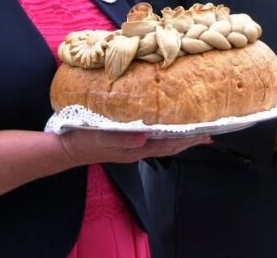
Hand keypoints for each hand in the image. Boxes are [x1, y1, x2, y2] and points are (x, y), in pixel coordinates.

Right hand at [57, 130, 209, 166]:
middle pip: (170, 144)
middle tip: (210, 131)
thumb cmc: (83, 141)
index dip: (188, 140)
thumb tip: (146, 136)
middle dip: (190, 139)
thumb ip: (123, 139)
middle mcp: (138, 149)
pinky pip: (153, 138)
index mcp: (135, 149)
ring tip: (195, 129)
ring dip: (181, 136)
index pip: (168, 144)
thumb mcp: (101, 139)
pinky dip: (166, 132)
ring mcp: (133, 146)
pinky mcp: (127, 141)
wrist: (66, 148)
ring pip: (163, 141)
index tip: (206, 134)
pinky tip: (167, 126)